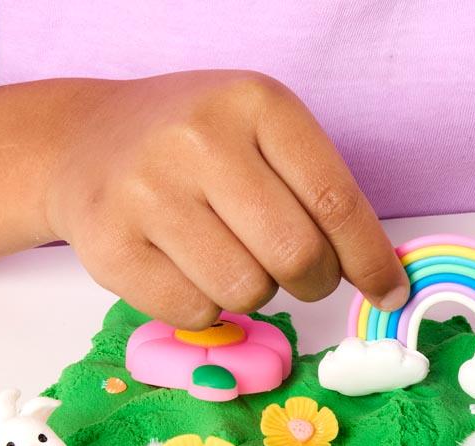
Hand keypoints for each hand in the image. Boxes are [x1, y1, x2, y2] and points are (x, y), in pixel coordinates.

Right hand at [46, 71, 407, 327]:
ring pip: (247, 292)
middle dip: (311, 280)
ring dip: (253, 291)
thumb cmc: (196, 148)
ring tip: (227, 255)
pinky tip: (185, 267)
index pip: (335, 202)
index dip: (369, 260)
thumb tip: (384, 279)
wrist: (85, 141)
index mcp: (255, 104)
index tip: (389, 292)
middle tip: (296, 272)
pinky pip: (197, 312)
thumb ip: (320, 196)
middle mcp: (198, 139)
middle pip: (296, 257)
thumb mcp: (263, 137)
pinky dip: (206, 306)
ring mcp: (147, 192)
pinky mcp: (111, 246)